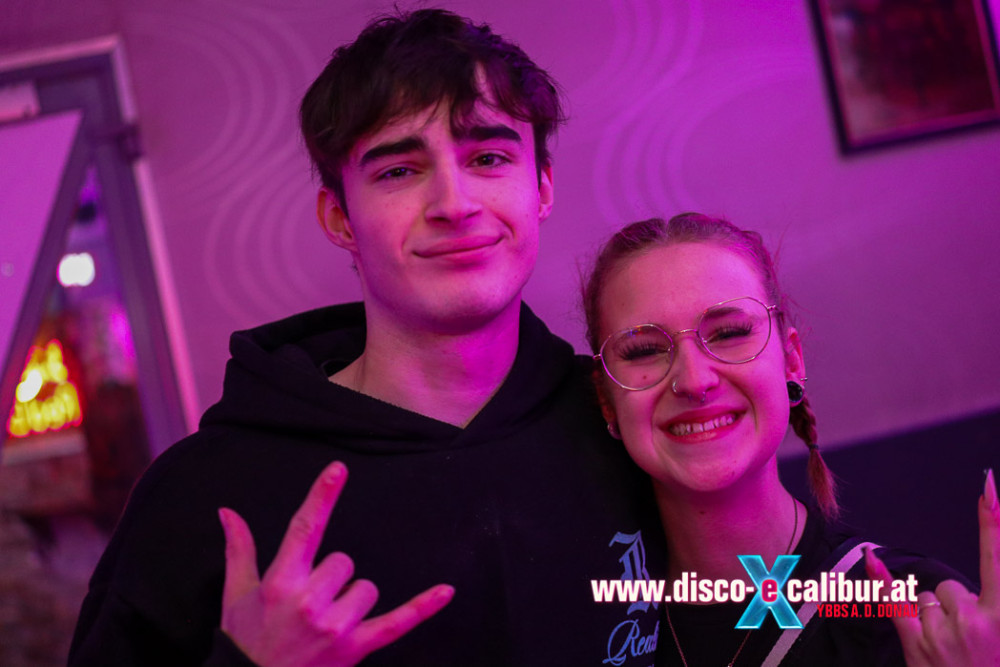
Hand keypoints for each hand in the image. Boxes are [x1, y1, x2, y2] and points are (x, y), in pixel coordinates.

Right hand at [217, 461, 454, 666]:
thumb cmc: (246, 642)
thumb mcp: (235, 596)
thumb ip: (239, 550)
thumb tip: (227, 511)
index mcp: (280, 583)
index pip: (305, 529)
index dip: (322, 496)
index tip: (338, 469)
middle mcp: (310, 602)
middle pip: (344, 561)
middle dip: (330, 577)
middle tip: (308, 604)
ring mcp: (336, 627)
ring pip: (366, 587)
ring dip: (351, 600)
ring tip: (325, 624)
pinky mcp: (357, 649)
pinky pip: (397, 623)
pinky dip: (422, 607)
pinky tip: (446, 591)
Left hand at [866, 468, 999, 666]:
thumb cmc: (992, 665)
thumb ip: (989, 606)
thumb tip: (954, 589)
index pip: (997, 559)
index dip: (993, 521)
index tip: (987, 486)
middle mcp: (974, 621)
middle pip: (950, 586)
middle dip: (956, 607)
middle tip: (972, 644)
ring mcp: (943, 634)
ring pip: (926, 599)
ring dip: (934, 619)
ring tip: (952, 654)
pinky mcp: (916, 645)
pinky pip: (896, 604)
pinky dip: (883, 582)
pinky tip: (871, 558)